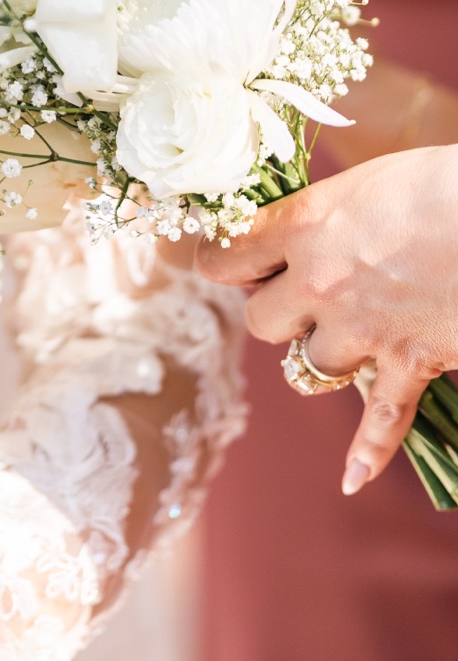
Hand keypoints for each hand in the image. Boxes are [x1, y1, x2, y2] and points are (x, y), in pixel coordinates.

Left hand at [196, 148, 457, 491]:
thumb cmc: (438, 181)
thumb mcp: (364, 181)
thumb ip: (324, 213)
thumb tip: (300, 226)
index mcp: (304, 225)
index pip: (224, 258)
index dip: (225, 261)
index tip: (235, 261)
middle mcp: (321, 282)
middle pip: (260, 321)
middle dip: (276, 311)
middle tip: (298, 293)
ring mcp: (364, 329)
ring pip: (307, 367)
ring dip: (320, 355)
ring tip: (341, 336)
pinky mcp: (410, 362)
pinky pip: (381, 420)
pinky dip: (369, 451)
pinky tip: (351, 479)